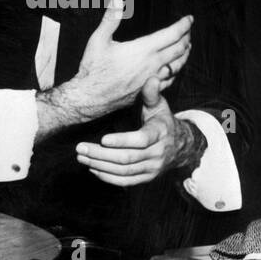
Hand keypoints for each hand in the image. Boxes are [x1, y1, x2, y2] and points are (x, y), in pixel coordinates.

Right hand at [57, 0, 192, 121]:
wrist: (90, 98)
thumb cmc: (93, 68)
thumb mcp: (98, 39)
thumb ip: (111, 18)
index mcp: (143, 50)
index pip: (172, 35)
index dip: (183, 25)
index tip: (189, 18)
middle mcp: (151, 65)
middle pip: (179, 50)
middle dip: (186, 38)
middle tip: (189, 30)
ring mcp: (151, 80)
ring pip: (177, 66)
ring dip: (185, 55)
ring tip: (187, 47)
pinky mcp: (148, 91)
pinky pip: (170, 81)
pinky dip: (176, 71)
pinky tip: (174, 68)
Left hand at [75, 77, 196, 186]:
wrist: (179, 146)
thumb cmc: (162, 121)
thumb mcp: (159, 105)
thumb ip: (152, 93)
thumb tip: (151, 78)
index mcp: (160, 132)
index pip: (140, 140)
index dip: (121, 141)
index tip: (102, 139)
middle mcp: (158, 153)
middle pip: (127, 158)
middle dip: (101, 154)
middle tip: (81, 148)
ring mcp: (153, 168)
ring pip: (124, 171)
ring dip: (100, 166)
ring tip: (81, 158)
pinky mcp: (147, 178)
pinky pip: (126, 182)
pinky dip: (108, 177)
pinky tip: (93, 169)